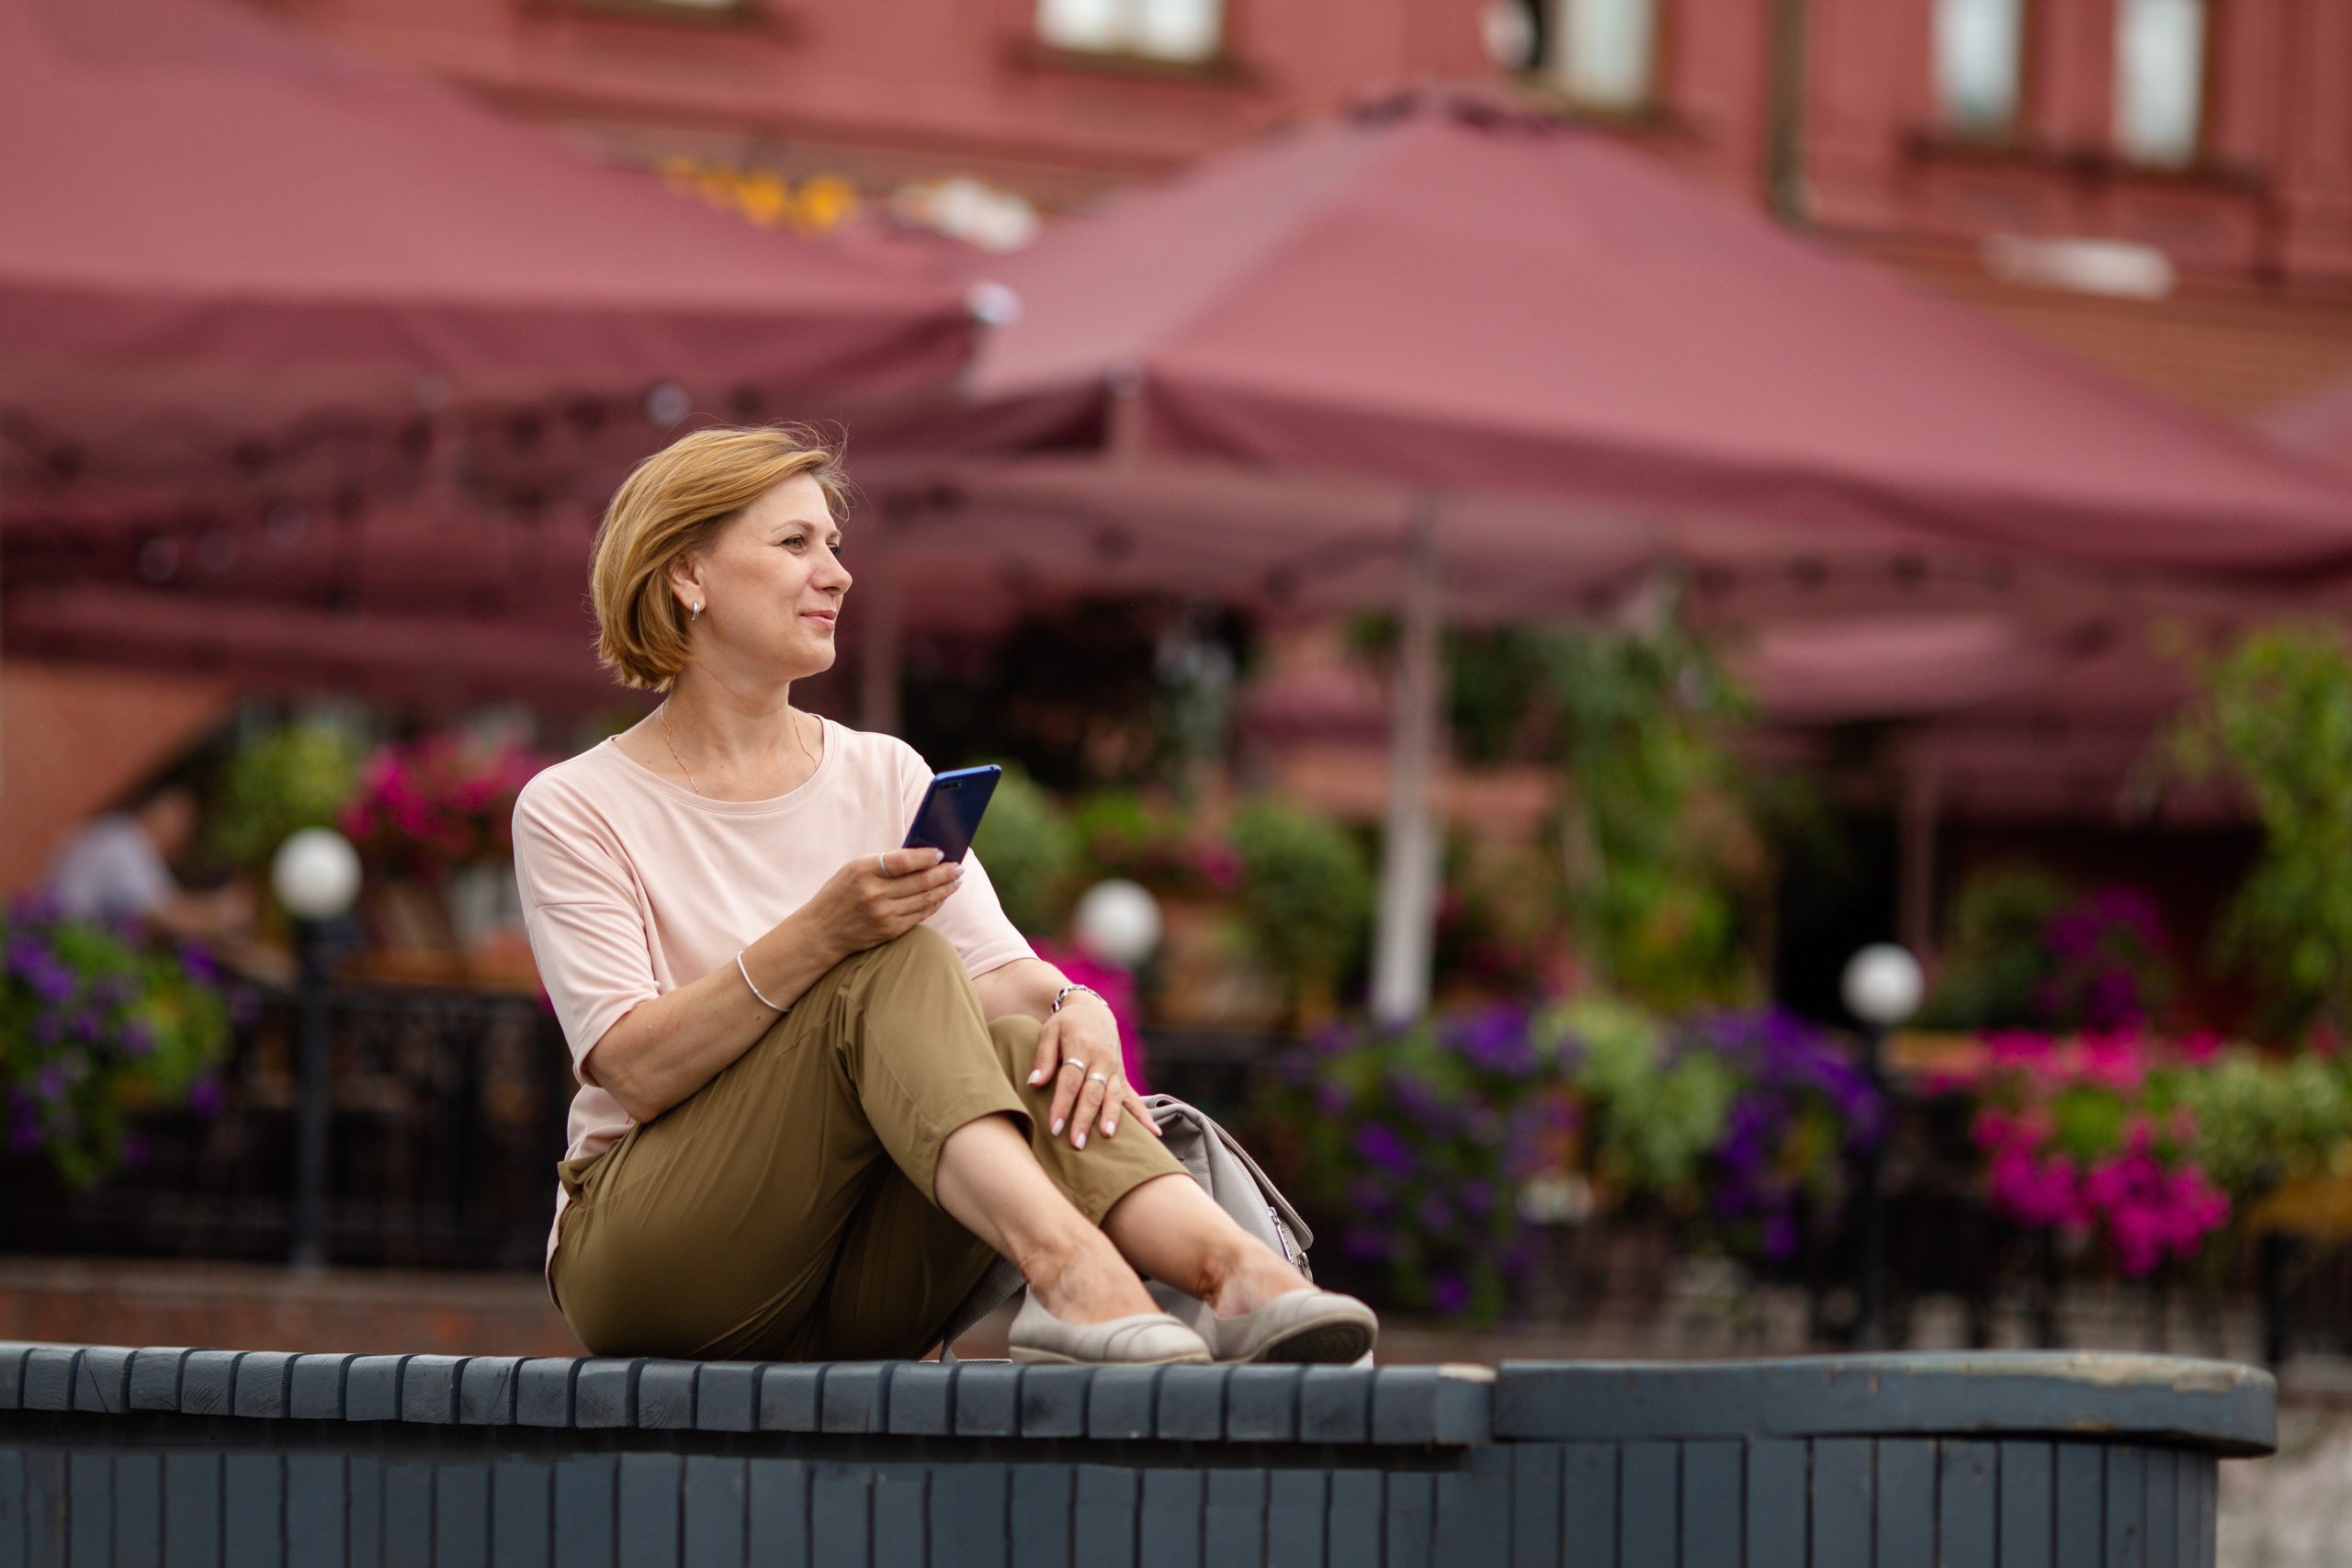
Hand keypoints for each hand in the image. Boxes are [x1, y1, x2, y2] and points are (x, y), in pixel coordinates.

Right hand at [798, 848, 961, 959]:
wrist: (821, 931)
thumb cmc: (839, 894)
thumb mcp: (854, 869)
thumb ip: (884, 863)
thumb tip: (921, 856)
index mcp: (864, 870)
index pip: (904, 860)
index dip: (926, 856)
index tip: (941, 853)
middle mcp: (874, 893)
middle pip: (921, 881)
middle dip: (945, 872)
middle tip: (959, 867)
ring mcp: (884, 914)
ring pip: (925, 899)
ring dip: (945, 888)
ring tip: (956, 880)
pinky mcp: (890, 931)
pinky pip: (920, 915)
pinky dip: (934, 904)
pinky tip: (942, 897)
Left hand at [1026, 991, 1156, 1149]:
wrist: (1093, 1012)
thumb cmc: (1066, 1024)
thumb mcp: (1049, 1031)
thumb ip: (1043, 1057)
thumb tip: (1034, 1082)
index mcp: (1081, 1047)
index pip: (1071, 1081)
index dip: (1062, 1104)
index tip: (1054, 1126)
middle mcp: (1102, 1059)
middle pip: (1092, 1093)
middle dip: (1085, 1119)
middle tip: (1076, 1143)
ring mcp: (1114, 1069)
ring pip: (1113, 1096)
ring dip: (1111, 1117)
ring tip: (1107, 1136)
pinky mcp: (1121, 1077)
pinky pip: (1133, 1098)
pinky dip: (1143, 1116)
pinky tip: (1153, 1133)